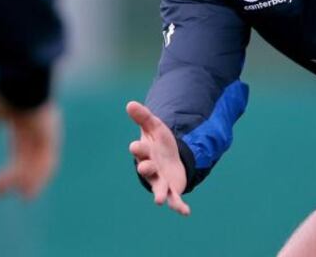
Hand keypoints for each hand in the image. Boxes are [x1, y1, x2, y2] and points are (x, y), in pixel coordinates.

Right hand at [0, 87, 60, 198]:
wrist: (18, 76)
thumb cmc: (3, 87)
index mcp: (23, 123)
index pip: (19, 153)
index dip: (9, 173)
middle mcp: (37, 130)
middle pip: (29, 161)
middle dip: (15, 179)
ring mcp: (46, 132)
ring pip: (39, 163)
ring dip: (30, 181)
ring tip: (21, 197)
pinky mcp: (50, 134)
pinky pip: (47, 160)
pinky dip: (38, 175)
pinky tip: (27, 188)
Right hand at [126, 101, 190, 215]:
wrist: (170, 158)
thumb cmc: (159, 143)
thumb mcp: (154, 127)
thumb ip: (143, 117)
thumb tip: (130, 103)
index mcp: (145, 153)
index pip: (139, 150)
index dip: (138, 148)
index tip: (136, 146)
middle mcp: (151, 169)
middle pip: (146, 169)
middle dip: (145, 168)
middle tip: (145, 168)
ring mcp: (160, 181)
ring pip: (158, 188)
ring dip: (159, 194)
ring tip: (159, 200)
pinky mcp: (172, 190)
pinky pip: (175, 200)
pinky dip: (179, 206)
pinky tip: (185, 212)